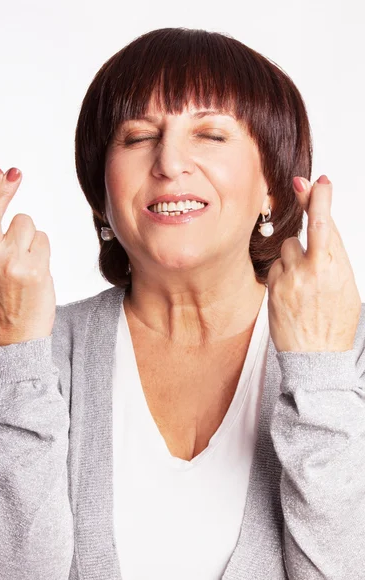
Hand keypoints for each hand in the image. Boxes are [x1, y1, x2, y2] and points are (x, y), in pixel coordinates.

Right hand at [0, 166, 55, 349]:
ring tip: (27, 264)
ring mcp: (10, 263)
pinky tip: (36, 271)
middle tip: (13, 173)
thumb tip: (0, 203)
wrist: (15, 339)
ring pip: (27, 224)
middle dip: (1, 187)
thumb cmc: (2, 304)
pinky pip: (42, 240)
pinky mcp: (33, 270)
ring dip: (31, 237)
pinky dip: (42, 250)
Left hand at [267, 174, 360, 352]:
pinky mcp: (274, 288)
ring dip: (293, 254)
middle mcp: (313, 269)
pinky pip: (276, 266)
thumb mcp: (346, 288)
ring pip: (286, 247)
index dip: (320, 198)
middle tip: (301, 183)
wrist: (315, 357)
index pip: (326, 224)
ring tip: (303, 279)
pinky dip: (283, 271)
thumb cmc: (334, 323)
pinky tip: (292, 291)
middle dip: (306, 201)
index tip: (318, 182)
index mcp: (337, 268)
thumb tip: (323, 232)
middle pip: (306, 225)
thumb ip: (333, 259)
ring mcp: (290, 278)